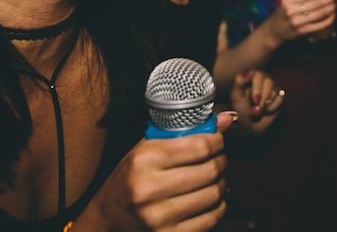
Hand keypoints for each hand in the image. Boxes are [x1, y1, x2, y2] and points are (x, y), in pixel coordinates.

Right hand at [80, 113, 235, 230]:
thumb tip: (227, 119)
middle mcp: (149, 189)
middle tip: (218, 159)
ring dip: (221, 183)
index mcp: (144, 160)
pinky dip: (218, 206)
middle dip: (221, 161)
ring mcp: (159, 217)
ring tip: (214, 178)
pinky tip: (209, 199)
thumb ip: (185, 132)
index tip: (217, 140)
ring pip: (214, 194)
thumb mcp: (148, 149)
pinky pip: (212, 218)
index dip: (216, 141)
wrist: (109, 216)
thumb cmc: (131, 177)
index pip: (199, 146)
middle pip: (210, 170)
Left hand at [229, 69, 284, 133]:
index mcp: (253, 76)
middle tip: (255, 110)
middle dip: (262, 98)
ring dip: (266, 105)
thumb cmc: (240, 108)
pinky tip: (266, 111)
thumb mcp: (236, 96)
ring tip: (257, 112)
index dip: (257, 88)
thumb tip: (250, 71)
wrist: (249, 124)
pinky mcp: (280, 96)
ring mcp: (273, 87)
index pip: (258, 75)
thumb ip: (240, 82)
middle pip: (269, 82)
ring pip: (275, 91)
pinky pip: (280, 99)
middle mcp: (264, 79)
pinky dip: (272, 108)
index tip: (254, 100)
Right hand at [263, 0, 335, 43]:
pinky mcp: (302, 31)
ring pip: (319, 13)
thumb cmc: (283, 13)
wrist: (274, 31)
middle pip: (315, 3)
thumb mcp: (287, 1)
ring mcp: (296, 22)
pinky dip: (328, 20)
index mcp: (287, 0)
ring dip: (330, 8)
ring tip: (336, 3)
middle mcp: (291, 10)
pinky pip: (319, 25)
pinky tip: (333, 15)